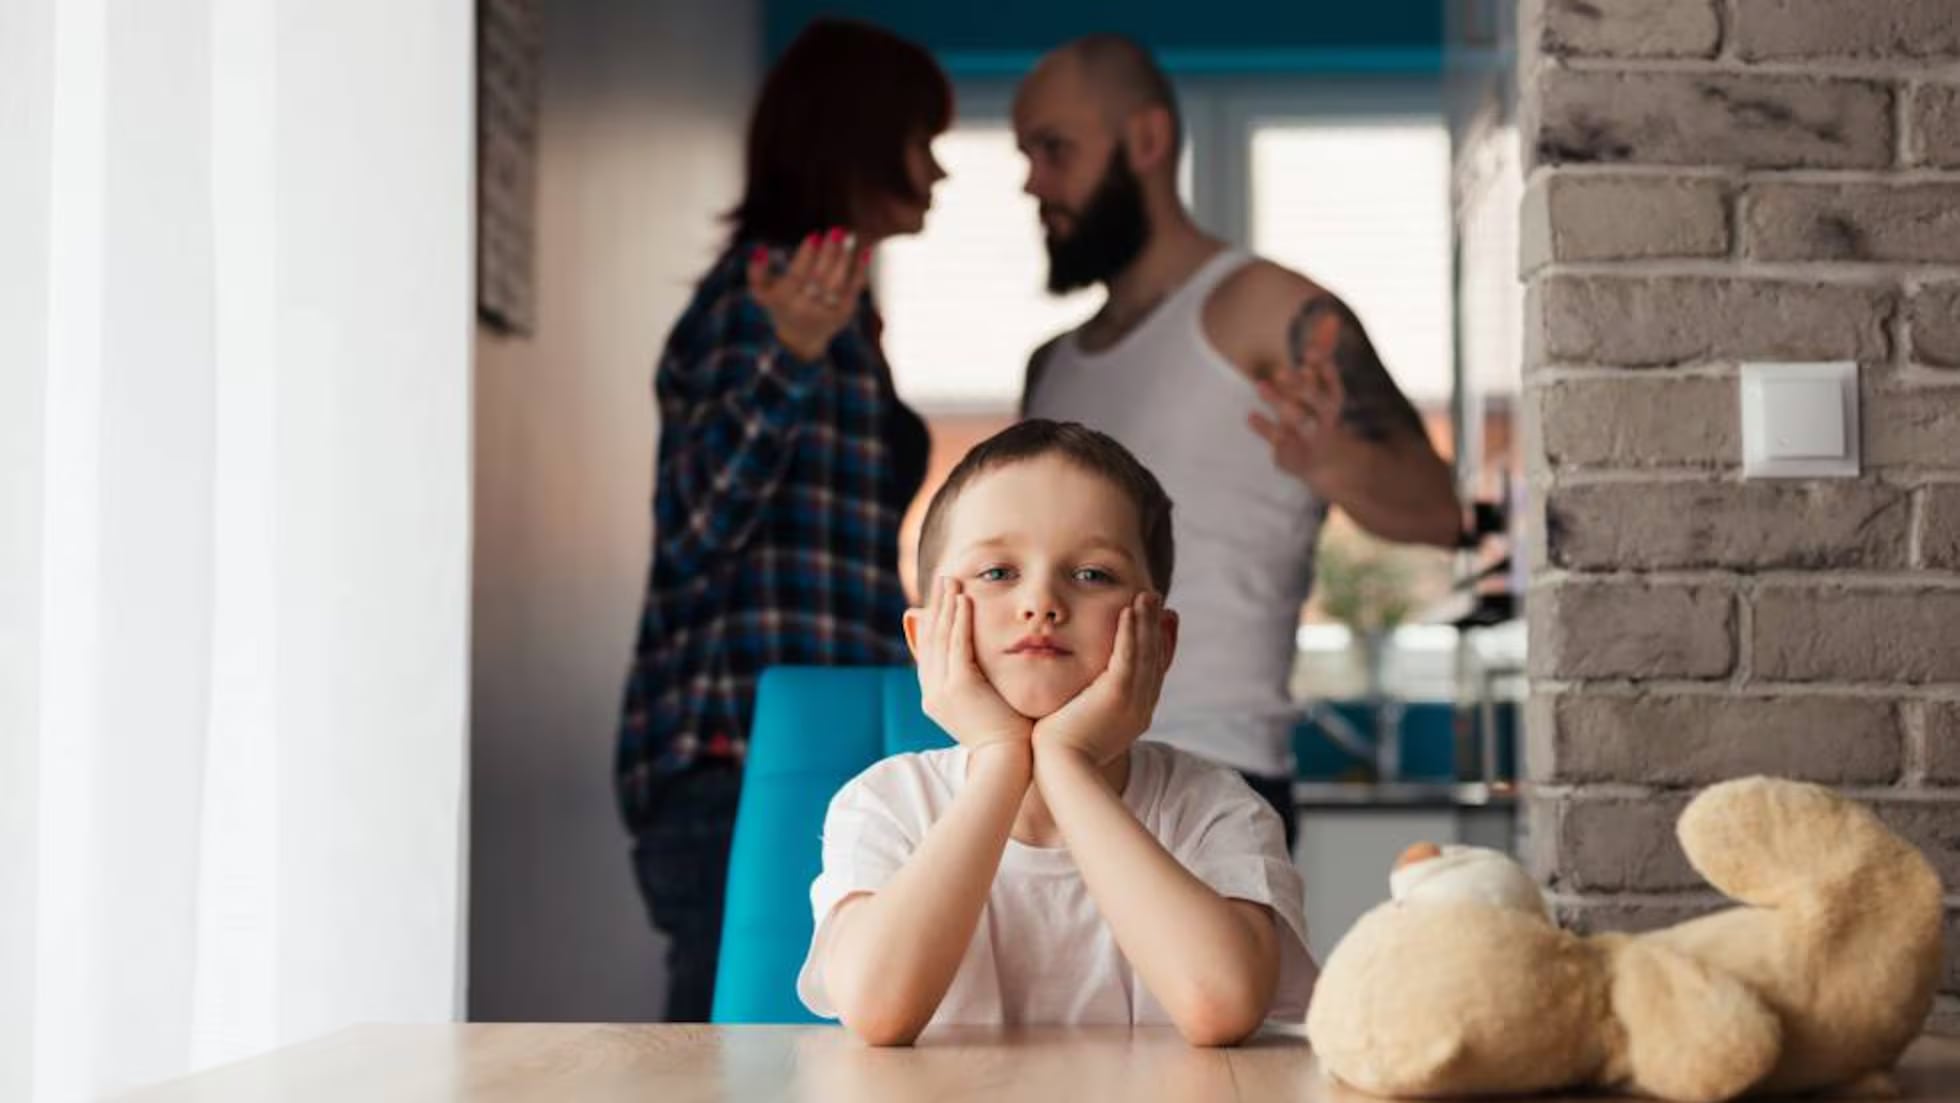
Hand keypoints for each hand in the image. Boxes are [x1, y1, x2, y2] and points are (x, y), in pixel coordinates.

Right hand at [747, 229, 871, 361]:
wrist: (800, 339)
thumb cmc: (780, 305)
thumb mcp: (761, 292)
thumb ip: (755, 272)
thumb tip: (760, 250)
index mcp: (785, 301)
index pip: (797, 276)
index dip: (806, 256)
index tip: (815, 235)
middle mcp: (806, 309)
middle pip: (819, 278)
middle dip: (829, 253)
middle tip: (836, 231)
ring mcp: (826, 313)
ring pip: (837, 284)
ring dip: (845, 259)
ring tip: (850, 237)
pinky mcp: (843, 314)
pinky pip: (853, 291)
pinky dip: (860, 272)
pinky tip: (865, 252)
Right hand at [908, 578, 1033, 752]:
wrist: (1008, 761)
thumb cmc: (1006, 738)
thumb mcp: (985, 707)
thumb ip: (980, 686)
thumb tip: (986, 669)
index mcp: (935, 698)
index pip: (929, 652)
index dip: (934, 622)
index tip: (942, 599)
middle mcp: (932, 693)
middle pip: (930, 640)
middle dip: (936, 607)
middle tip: (942, 579)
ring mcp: (942, 690)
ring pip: (941, 638)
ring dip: (946, 606)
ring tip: (951, 580)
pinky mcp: (958, 687)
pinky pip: (957, 645)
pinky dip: (959, 620)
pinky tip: (963, 600)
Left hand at [1032, 592, 1173, 766]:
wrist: (1060, 769)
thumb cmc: (1061, 752)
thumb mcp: (1083, 722)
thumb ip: (1091, 704)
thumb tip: (1083, 694)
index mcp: (1137, 715)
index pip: (1155, 672)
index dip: (1161, 644)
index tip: (1163, 621)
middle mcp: (1142, 707)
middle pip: (1156, 659)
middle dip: (1159, 627)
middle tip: (1159, 600)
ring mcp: (1133, 702)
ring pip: (1145, 654)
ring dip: (1147, 621)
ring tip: (1146, 595)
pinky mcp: (1117, 695)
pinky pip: (1128, 657)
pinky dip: (1131, 632)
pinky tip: (1130, 609)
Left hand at [1247, 300, 1367, 498]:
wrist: (1324, 459)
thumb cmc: (1319, 409)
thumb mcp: (1323, 380)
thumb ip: (1325, 348)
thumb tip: (1332, 314)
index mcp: (1333, 396)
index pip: (1331, 380)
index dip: (1322, 367)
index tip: (1309, 353)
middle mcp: (1324, 416)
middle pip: (1315, 400)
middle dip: (1300, 385)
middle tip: (1279, 371)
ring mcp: (1309, 436)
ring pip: (1296, 419)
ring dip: (1278, 402)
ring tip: (1259, 384)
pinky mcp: (1292, 452)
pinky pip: (1279, 439)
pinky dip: (1265, 428)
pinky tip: (1250, 416)